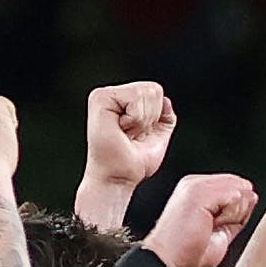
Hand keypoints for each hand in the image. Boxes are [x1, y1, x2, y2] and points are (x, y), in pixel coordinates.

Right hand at [82, 81, 175, 199]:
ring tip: (126, 133)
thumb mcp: (158, 136)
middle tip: (132, 135)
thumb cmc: (134, 162)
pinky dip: (136, 119)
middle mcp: (112, 95)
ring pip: (146, 92)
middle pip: (153, 89)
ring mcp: (104, 95)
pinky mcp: (99, 98)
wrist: (119, 178)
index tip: (138, 134)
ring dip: (142, 120)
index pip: (156, 91)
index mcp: (124, 101)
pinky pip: (135, 97)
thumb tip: (166, 100)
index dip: (156, 117)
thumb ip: (164, 117)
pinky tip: (120, 129)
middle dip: (151, 118)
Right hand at [144, 171, 256, 266]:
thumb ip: (237, 214)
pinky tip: (212, 224)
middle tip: (213, 228)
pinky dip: (229, 215)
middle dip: (237, 212)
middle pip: (239, 187)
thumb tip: (252, 197)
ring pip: (237, 192)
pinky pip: (233, 196)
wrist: (169, 262)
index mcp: (198, 190)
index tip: (219, 227)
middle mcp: (195, 184)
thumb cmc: (189, 253)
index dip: (239, 209)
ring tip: (210, 227)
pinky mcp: (198, 192)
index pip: (235, 187)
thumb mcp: (222, 231)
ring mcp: (195, 186)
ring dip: (232, 216)